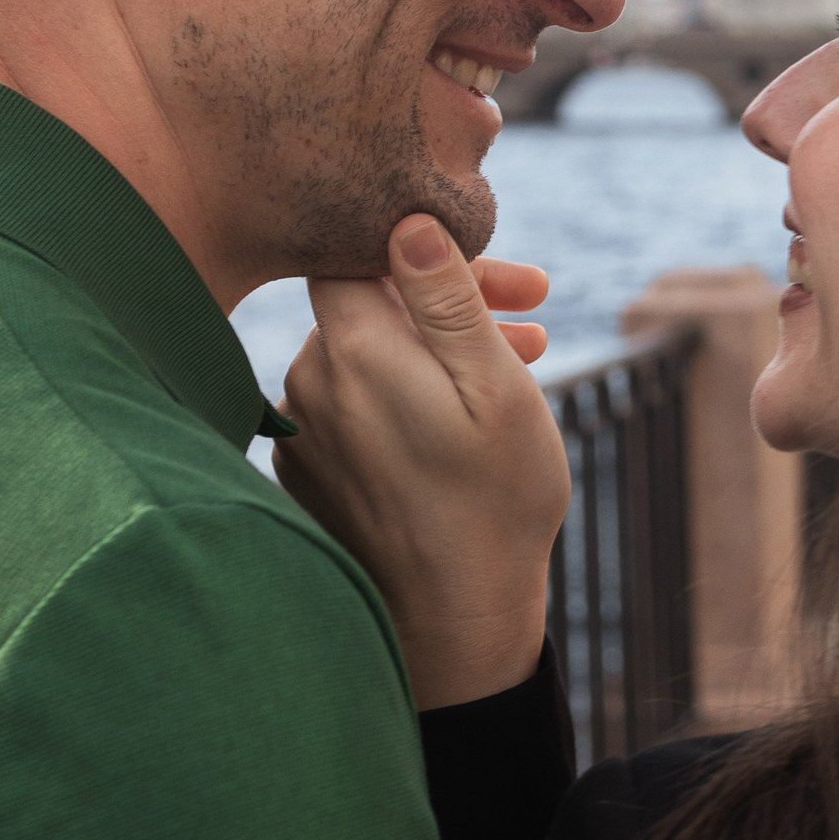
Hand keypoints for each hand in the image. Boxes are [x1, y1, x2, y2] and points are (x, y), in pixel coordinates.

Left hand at [273, 216, 568, 708]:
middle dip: (450, 297)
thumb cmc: (492, 502)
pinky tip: (460, 418)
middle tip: (537, 310)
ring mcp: (301, 430)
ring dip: (435, 348)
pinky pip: (354, 402)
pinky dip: (404, 395)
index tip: (501, 273)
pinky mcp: (306, 469)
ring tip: (522, 360)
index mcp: (351, 349)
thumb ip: (445, 298)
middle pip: (370, 300)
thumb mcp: (495, 387)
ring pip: (367, 352)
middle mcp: (307, 382)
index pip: (356, 249)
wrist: (452, 622)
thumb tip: (406, 217)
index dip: (427, 245)